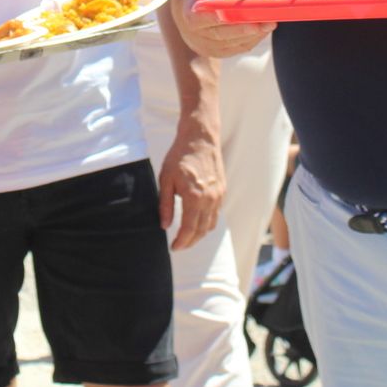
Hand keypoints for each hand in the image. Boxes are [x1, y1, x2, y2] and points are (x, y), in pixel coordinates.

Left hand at [156, 120, 224, 250]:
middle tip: (179, 245)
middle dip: (190, 242)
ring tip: (187, 236)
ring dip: (199, 234)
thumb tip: (164, 225)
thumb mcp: (165, 179)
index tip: (173, 247)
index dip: (181, 242)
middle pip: (201, 231)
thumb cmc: (179, 156)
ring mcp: (218, 196)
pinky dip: (207, 222)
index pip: (189, 229)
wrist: (200, 138)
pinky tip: (197, 221)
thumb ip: (165, 204)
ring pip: (211, 224)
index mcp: (194, 197)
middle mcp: (209, 199)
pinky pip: (216, 214)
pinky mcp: (222, 191)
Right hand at [174, 0, 274, 57]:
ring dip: (253, 35)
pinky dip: (254, 39)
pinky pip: (240, 47)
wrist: (208, 2)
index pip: (198, 19)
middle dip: (243, 28)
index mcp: (190, 14)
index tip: (231, 14)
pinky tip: (266, 29)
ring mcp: (209, 46)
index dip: (215, 18)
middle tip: (264, 21)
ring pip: (233, 43)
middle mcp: (196, 34)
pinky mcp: (223, 52)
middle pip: (220, 34)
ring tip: (270, 23)